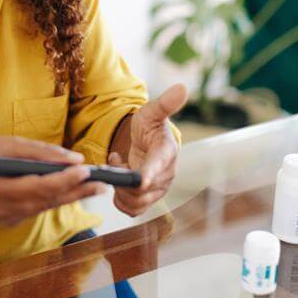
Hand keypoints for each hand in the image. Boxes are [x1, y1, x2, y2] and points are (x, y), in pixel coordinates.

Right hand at [0, 136, 106, 226]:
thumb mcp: (8, 143)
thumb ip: (40, 152)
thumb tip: (74, 159)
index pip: (37, 187)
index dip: (64, 180)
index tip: (86, 170)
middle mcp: (0, 209)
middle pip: (47, 201)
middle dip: (77, 191)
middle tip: (104, 183)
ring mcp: (6, 218)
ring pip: (46, 207)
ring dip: (72, 196)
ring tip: (96, 186)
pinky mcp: (11, 220)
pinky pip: (39, 208)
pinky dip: (56, 199)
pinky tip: (75, 191)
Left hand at [108, 84, 187, 216]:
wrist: (146, 141)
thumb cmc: (149, 126)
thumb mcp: (152, 112)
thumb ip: (165, 103)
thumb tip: (182, 88)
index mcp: (167, 153)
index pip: (159, 166)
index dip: (149, 173)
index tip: (140, 179)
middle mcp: (165, 176)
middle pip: (142, 190)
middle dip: (123, 179)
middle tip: (114, 160)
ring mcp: (157, 190)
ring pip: (135, 202)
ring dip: (119, 188)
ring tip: (118, 166)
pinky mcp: (146, 200)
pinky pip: (131, 209)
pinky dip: (119, 198)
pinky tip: (118, 179)